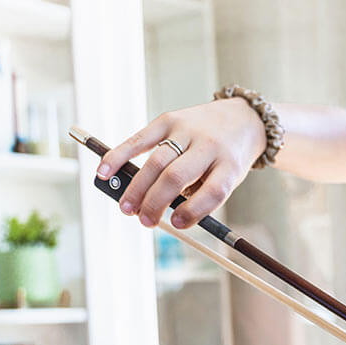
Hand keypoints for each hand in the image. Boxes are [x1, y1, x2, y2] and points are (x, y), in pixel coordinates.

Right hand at [97, 98, 266, 228]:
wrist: (240, 119)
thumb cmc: (228, 158)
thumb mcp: (227, 178)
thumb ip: (199, 194)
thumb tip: (158, 209)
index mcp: (229, 165)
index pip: (212, 191)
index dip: (193, 211)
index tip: (176, 224)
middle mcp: (208, 146)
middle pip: (175, 176)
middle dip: (155, 202)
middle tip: (144, 221)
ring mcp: (186, 130)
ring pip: (155, 161)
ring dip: (137, 188)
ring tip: (127, 208)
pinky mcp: (168, 120)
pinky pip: (139, 140)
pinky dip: (119, 156)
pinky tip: (104, 172)